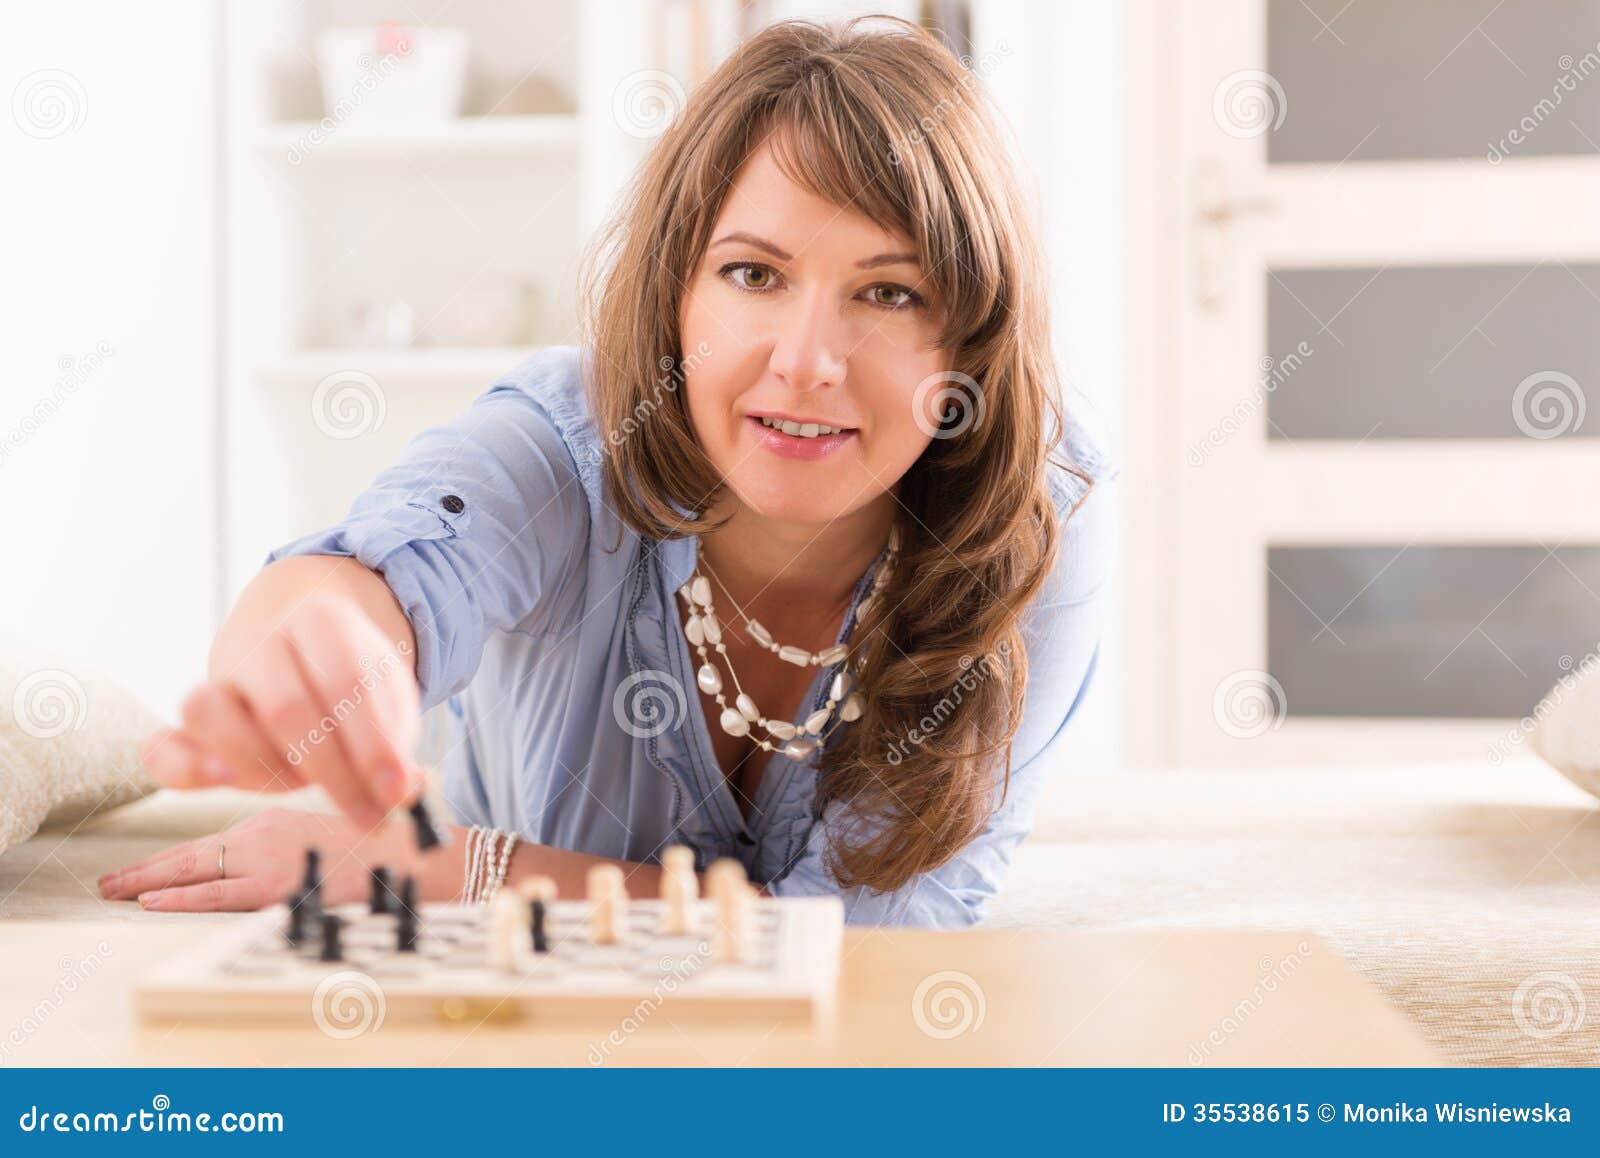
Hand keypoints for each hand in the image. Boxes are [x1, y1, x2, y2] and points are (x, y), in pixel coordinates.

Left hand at [98, 806, 421, 911]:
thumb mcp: (334, 834)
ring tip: (115, 893)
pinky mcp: (282, 883)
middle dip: (147, 870)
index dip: (173, 858)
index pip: (213, 842)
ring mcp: (272, 857)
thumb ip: (300, 841)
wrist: (420, 855)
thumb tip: (283, 857)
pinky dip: (183, 897)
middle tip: (108, 884)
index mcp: (276, 822)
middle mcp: (266, 833)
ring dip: (150, 883)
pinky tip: (153, 902)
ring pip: (196, 870)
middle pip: (193, 852)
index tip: (146, 873)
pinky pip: (221, 893)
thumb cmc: (386, 846)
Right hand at [141, 592, 421, 829]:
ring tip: (303, 787)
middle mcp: (261, 642)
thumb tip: (402, 790)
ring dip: (260, 765)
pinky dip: (185, 767)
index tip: (396, 790)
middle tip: (368, 813)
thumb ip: (394, 740)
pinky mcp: (192, 724)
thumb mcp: (387, 696)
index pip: (346, 682)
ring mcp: (218, 679)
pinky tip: (223, 782)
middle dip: (332, 772)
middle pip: (285, 707)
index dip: (373, 744)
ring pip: (211, 713)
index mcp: (321, 620)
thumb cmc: (351, 680)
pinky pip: (163, 747)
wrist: (303, 638)